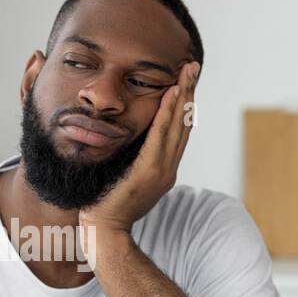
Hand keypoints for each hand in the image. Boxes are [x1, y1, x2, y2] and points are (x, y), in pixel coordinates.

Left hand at [78, 60, 198, 237]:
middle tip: (192, 65)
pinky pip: (160, 136)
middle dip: (189, 92)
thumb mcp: (124, 178)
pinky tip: (171, 94)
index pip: (178, 131)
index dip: (184, 104)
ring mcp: (161, 170)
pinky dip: (167, 113)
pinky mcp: (148, 171)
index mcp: (164, 169)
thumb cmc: (107, 206)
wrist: (105, 231)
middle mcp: (168, 168)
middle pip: (184, 123)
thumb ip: (131, 161)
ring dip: (183, 96)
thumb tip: (128, 143)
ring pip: (177, 126)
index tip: (186, 81)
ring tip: (186, 72)